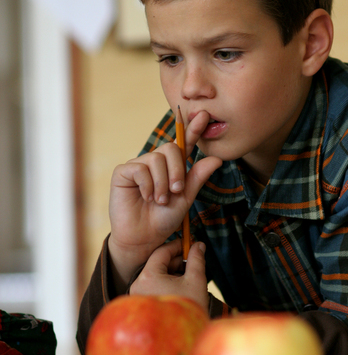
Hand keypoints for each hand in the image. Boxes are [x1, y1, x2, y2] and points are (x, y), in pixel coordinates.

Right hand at [108, 111, 221, 287]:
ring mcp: (138, 166)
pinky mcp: (123, 172)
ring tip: (160, 200)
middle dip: (177, 170)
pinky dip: (147, 185)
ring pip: (156, 159)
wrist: (144, 238)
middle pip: (171, 148)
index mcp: (172, 167)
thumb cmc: (163, 219)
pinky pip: (139, 168)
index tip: (205, 116)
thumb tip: (217, 159)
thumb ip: (197, 178)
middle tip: (176, 191)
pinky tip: (146, 197)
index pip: (184, 144)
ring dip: (162, 183)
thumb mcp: (186, 199)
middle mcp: (155, 162)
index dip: (193, 130)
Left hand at [129, 239, 208, 313]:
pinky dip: (168, 284)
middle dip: (177, 261)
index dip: (177, 246)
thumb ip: (197, 260)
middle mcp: (138, 285)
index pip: (162, 252)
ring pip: (157, 276)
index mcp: (148, 276)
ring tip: (190, 276)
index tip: (190, 244)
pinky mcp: (143, 306)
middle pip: (158, 264)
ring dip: (174, 273)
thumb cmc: (189, 309)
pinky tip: (182, 289)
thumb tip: (199, 245)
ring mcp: (138, 297)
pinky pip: (154, 288)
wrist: (183, 340)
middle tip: (193, 260)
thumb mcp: (195, 281)